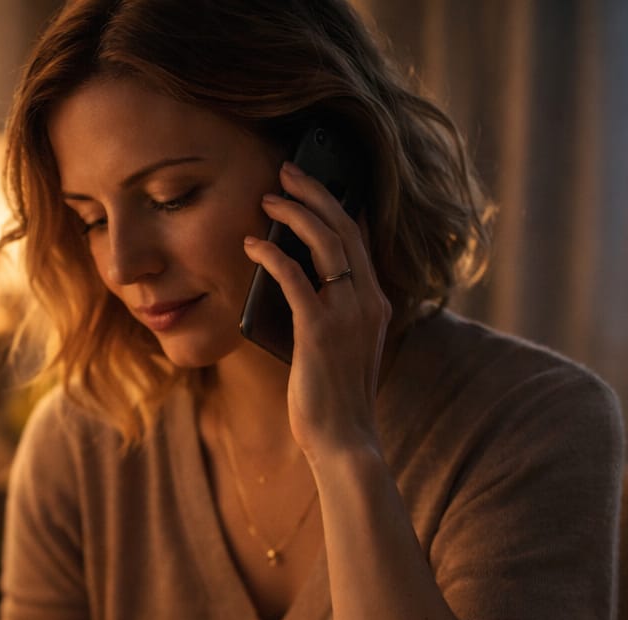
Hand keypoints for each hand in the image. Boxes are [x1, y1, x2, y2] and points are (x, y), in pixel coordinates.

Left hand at [243, 160, 391, 462]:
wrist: (344, 440)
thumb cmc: (332, 401)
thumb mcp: (337, 350)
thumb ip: (326, 315)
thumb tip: (292, 282)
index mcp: (376, 304)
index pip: (360, 240)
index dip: (338, 205)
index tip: (314, 184)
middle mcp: (368, 301)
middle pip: (345, 228)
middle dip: (315, 192)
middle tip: (287, 170)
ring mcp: (347, 314)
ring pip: (326, 242)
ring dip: (295, 212)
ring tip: (268, 196)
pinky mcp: (319, 330)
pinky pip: (295, 277)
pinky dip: (272, 255)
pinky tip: (252, 245)